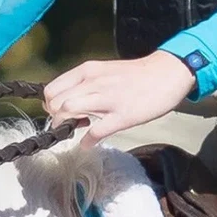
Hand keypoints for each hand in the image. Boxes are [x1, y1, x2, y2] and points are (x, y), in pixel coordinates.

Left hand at [43, 51, 196, 148]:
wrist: (166, 74)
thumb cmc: (138, 76)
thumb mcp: (106, 71)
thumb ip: (88, 83)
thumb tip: (73, 100)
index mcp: (88, 71)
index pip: (53, 89)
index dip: (50, 105)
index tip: (58, 113)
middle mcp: (93, 82)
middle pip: (56, 102)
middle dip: (55, 117)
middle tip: (64, 125)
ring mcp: (107, 99)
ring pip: (69, 111)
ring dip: (66, 126)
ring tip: (75, 132)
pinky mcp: (122, 116)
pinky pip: (96, 131)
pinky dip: (87, 141)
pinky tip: (88, 144)